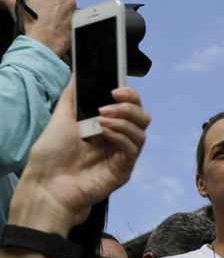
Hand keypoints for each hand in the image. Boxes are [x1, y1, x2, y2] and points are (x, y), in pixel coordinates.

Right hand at [0, 0, 81, 57]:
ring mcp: (75, 16)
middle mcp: (70, 2)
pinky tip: (55, 35)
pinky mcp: (77, 29)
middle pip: (67, 0)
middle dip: (58, 6)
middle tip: (46, 14)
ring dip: (62, 19)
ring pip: (70, 14)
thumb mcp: (14, 3)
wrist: (44, 43)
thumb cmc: (32, 21)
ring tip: (50, 26)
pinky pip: (72, 28)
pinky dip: (65, 31)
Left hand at [9, 80, 149, 234]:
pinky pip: (134, 148)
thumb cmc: (51, 155)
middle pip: (142, 116)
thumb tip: (79, 74)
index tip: (115, 90)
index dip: (129, 95)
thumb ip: (73, 95)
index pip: (130, 106)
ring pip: (142, 132)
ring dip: (124, 121)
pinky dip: (123, 136)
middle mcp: (116, 139)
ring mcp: (121, 155)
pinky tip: (106, 133)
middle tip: (107, 107)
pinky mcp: (124, 170)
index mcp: (105, 125)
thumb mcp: (61, 117)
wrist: (46, 183)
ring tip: (102, 122)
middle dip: (129, 107)